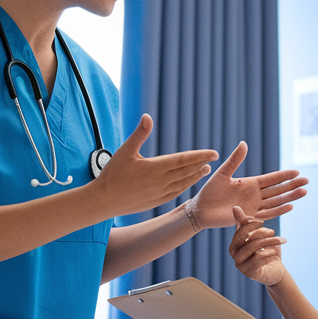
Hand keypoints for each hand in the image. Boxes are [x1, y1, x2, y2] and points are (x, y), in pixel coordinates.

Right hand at [95, 115, 217, 216]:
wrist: (104, 201)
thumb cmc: (112, 174)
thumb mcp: (125, 150)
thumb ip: (139, 134)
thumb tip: (147, 116)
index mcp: (156, 167)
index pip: (184, 159)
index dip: (200, 156)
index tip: (214, 153)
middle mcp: (161, 181)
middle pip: (187, 171)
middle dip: (201, 164)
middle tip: (212, 159)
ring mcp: (159, 193)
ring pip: (183, 183)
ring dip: (195, 176)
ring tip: (204, 170)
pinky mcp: (155, 201)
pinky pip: (175, 193)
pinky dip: (184, 187)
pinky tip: (187, 184)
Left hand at [190, 141, 307, 228]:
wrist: (201, 210)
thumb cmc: (210, 191)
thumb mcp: (223, 174)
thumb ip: (235, 161)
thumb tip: (244, 143)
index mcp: (250, 183)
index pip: (271, 178)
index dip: (284, 176)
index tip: (297, 172)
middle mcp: (255, 195)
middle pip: (278, 190)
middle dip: (292, 186)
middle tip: (306, 181)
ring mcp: (254, 206)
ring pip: (276, 201)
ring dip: (289, 197)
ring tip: (303, 193)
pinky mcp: (250, 217)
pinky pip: (267, 214)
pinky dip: (278, 211)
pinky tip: (290, 207)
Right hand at [228, 207, 286, 285]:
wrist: (273, 271)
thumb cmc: (264, 251)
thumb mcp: (257, 236)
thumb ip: (246, 223)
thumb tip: (235, 207)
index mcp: (234, 244)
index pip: (240, 231)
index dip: (251, 224)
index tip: (262, 221)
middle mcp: (234, 255)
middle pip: (247, 238)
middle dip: (261, 232)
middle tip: (273, 231)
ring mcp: (240, 265)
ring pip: (254, 247)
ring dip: (270, 241)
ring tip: (282, 240)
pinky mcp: (249, 272)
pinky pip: (259, 258)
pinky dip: (270, 252)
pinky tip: (276, 250)